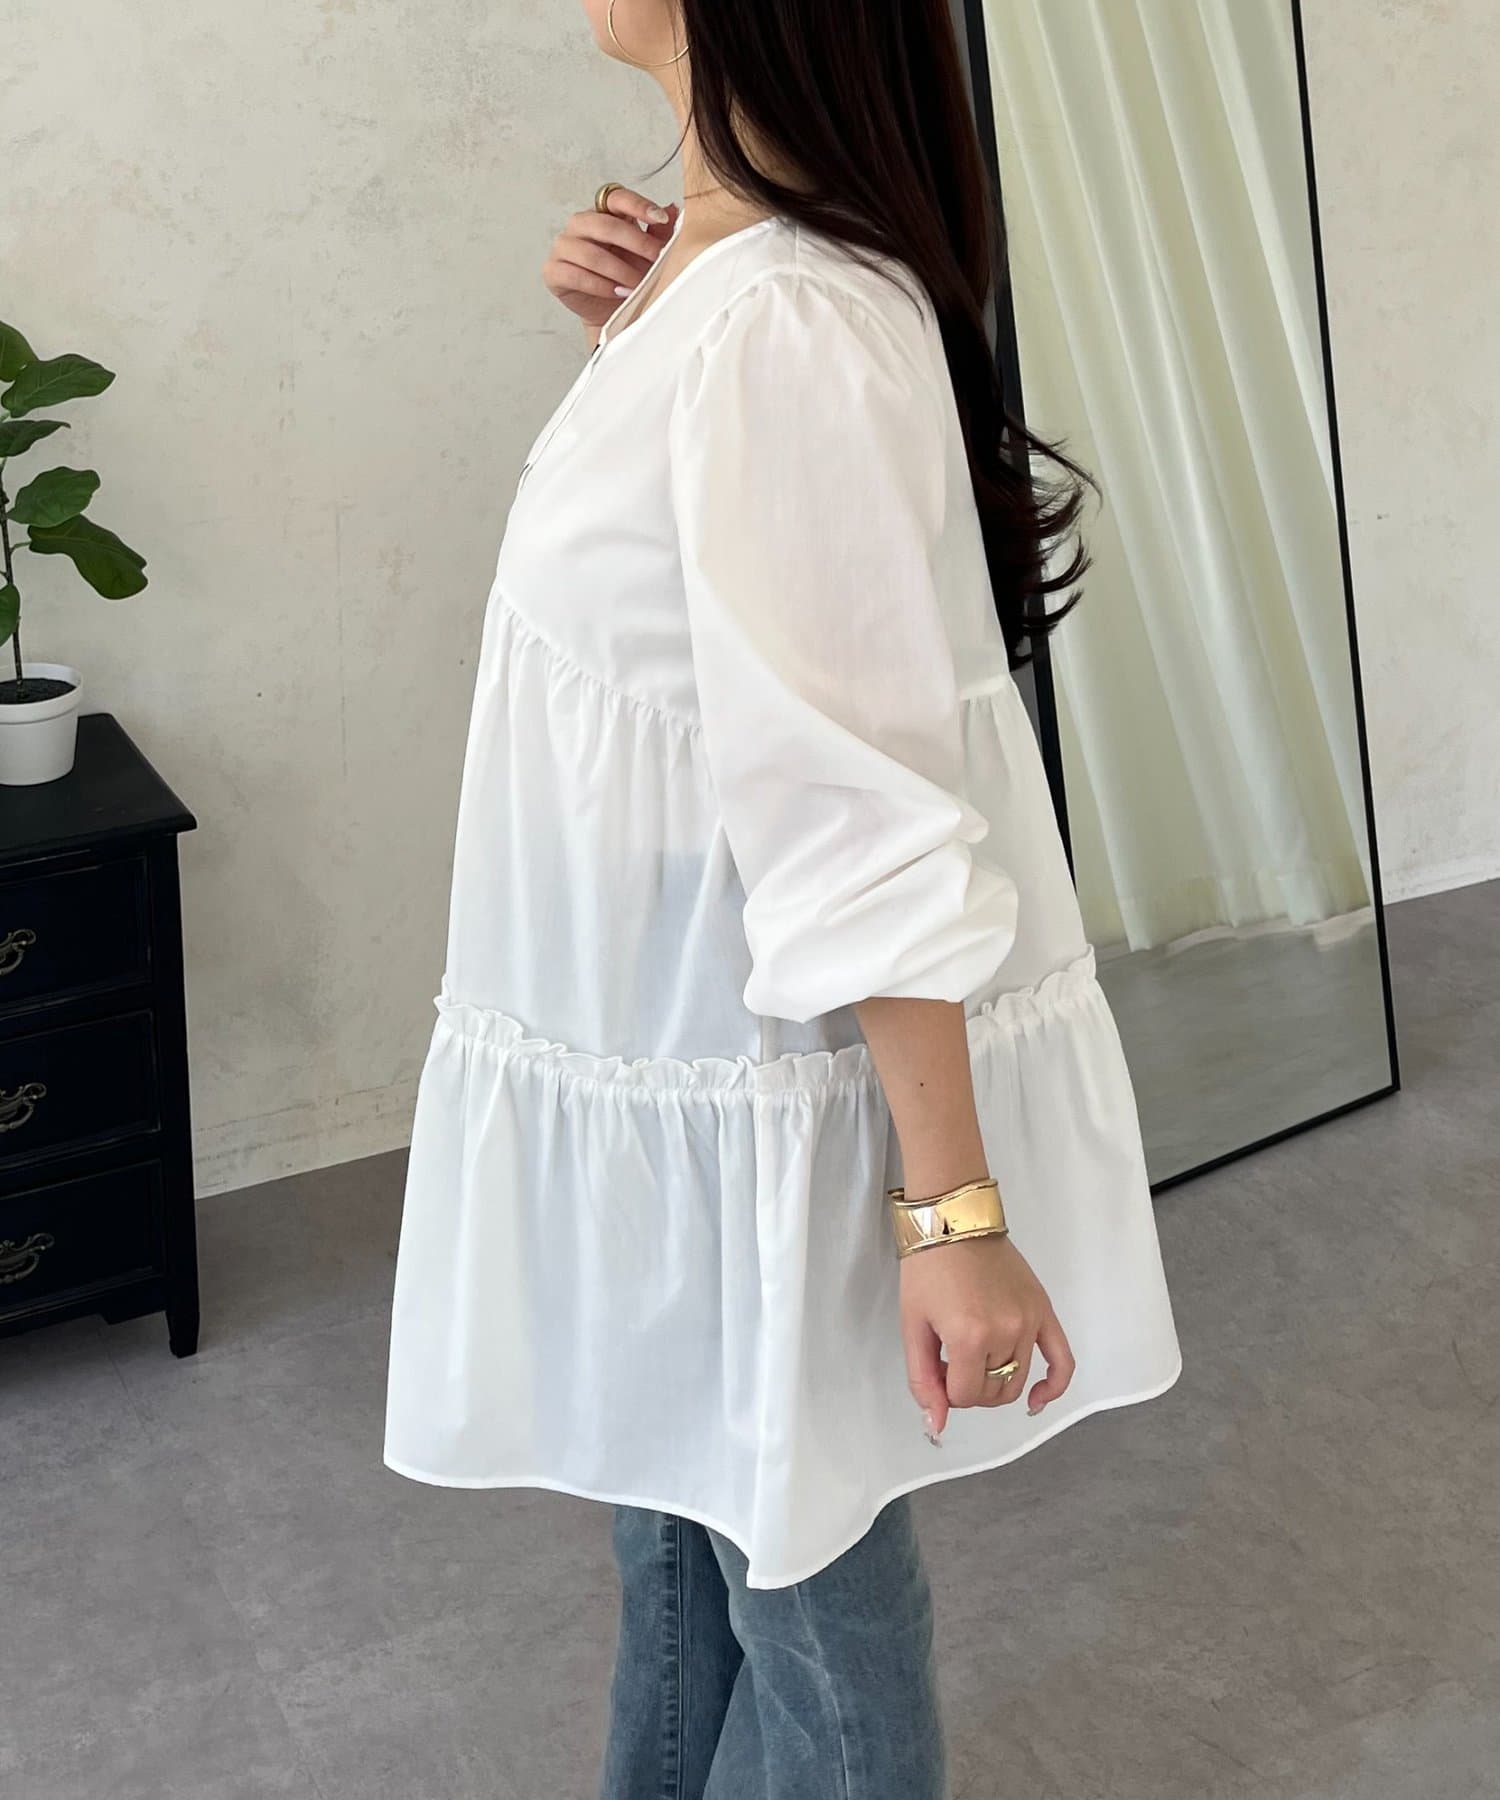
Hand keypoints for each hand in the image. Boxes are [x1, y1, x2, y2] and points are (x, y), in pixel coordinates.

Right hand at [542, 188, 678, 329]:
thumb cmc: (628, 279)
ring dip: (618, 270)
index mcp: (603, 212)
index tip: (659, 219)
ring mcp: (563, 246)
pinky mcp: (553, 272)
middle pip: (604, 224)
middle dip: (635, 242)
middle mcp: (580, 225)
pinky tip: (616, 292)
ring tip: (638, 285)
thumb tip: (672, 210)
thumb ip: (658, 233)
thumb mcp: (648, 255)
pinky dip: (598, 285)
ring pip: (589, 253)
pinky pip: (574, 275)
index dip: (637, 204)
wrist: (612, 313)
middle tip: (657, 259)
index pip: (615, 196)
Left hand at [900, 1233, 1074, 1439]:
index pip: (965, 1396)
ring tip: (975, 1361)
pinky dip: (1054, 1386)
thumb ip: (923, 1380)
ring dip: (995, 1384)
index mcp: (969, 1337)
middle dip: (969, 1389)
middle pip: (993, 1392)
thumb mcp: (913, 1326)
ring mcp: (1029, 1321)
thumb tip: (937, 1426)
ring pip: (1018, 1381)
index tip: (936, 1367)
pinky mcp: (1043, 1310)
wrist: (954, 1222)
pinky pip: (1062, 1360)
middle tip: (951, 1363)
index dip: (945, 1391)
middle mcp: (1006, 1333)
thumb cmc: (926, 1271)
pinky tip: (1038, 1401)